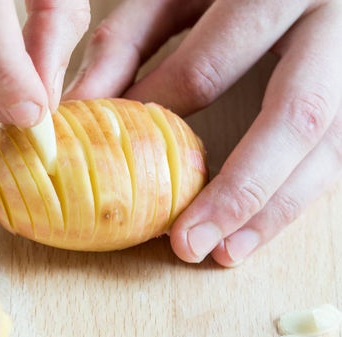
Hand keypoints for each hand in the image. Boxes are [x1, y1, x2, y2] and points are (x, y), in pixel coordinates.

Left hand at [65, 0, 341, 265]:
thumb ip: (126, 43)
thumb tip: (81, 107)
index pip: (210, 66)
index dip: (163, 119)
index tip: (124, 169)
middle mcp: (334, 23)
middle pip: (295, 117)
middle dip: (239, 189)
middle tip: (188, 243)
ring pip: (330, 147)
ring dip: (275, 210)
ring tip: (225, 252)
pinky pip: (339, 153)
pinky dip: (296, 196)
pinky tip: (259, 226)